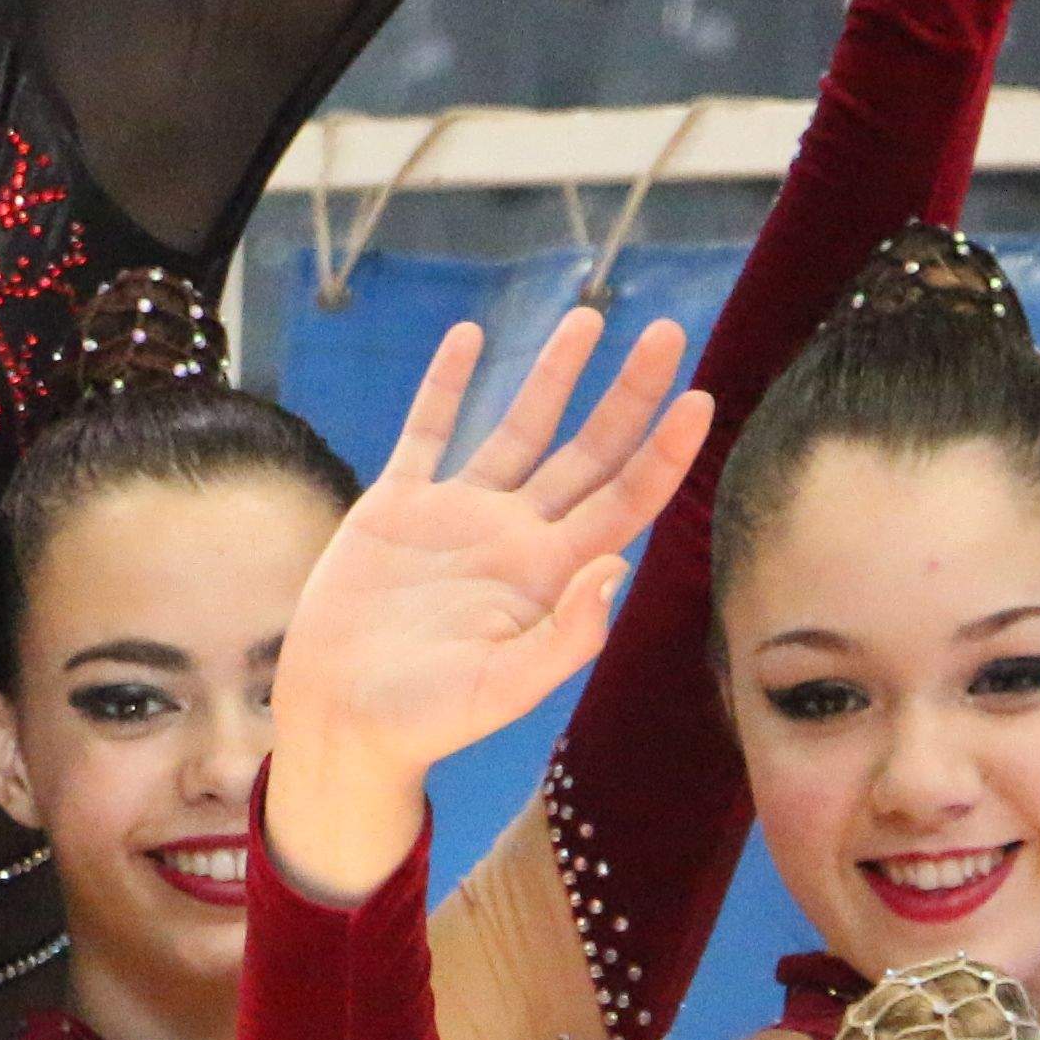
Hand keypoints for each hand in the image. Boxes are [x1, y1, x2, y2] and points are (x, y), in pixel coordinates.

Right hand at [263, 308, 712, 901]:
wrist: (340, 720)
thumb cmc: (425, 721)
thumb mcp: (503, 689)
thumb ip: (565, 635)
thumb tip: (618, 564)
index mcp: (548, 576)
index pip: (624, 500)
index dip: (664, 451)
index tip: (699, 398)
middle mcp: (514, 536)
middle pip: (588, 451)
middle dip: (629, 394)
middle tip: (668, 333)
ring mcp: (456, 515)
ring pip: (519, 428)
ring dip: (554, 374)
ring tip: (588, 318)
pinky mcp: (396, 506)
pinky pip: (428, 430)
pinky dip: (447, 384)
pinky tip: (470, 337)